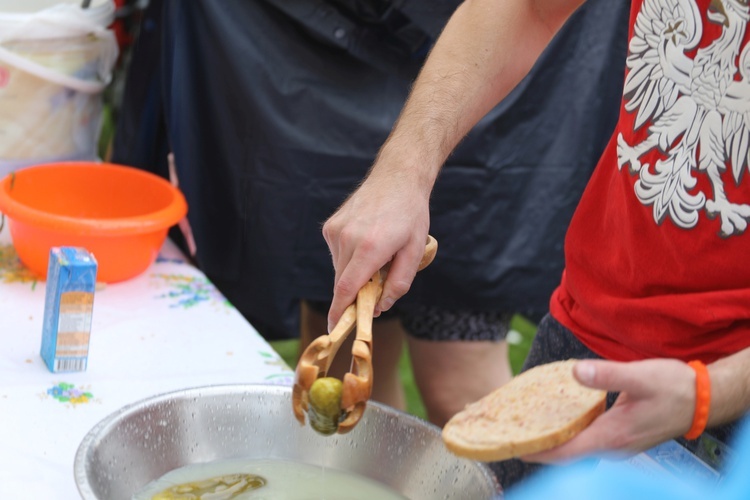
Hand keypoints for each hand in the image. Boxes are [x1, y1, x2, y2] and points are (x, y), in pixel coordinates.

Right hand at [322, 168, 430, 331]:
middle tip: (375, 290)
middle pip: (343, 282)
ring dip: (354, 272)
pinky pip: (337, 253)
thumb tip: (380, 306)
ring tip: (377, 254)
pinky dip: (349, 257)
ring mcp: (336, 231)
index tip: (333, 328)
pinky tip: (367, 241)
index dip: (339, 311)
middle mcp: (348, 239)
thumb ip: (398, 283)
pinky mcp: (331, 226)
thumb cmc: (411, 214)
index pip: (346, 289)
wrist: (397, 177)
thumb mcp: (414, 251)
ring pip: (340, 268)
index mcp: (370, 248)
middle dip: (354, 294)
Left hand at [522, 359, 695, 462]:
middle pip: (567, 454)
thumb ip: (607, 374)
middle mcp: (613, 447)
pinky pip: (587, 441)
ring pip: (577, 448)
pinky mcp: (621, 438)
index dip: (538, 451)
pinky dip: (569, 434)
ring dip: (553, 440)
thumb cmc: (673, 388)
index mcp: (613, 436)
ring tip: (527, 426)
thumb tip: (576, 372)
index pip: (566, 452)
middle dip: (539, 446)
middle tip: (511, 432)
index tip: (514, 445)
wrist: (702, 399)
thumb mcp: (640, 376)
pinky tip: (557, 419)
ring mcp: (618, 445)